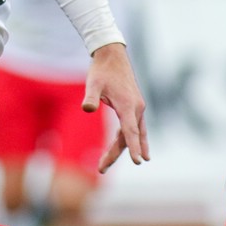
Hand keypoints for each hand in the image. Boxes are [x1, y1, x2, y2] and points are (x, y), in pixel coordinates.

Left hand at [82, 42, 149, 171]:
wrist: (112, 55)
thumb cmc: (102, 70)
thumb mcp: (93, 83)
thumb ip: (91, 97)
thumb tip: (87, 109)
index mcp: (128, 105)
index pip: (131, 131)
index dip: (134, 147)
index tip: (139, 162)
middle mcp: (136, 108)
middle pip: (129, 137)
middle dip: (116, 154)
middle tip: (101, 170)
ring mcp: (137, 108)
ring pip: (133, 133)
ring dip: (123, 149)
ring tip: (113, 165)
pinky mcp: (134, 106)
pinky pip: (134, 128)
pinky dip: (133, 139)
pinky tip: (136, 149)